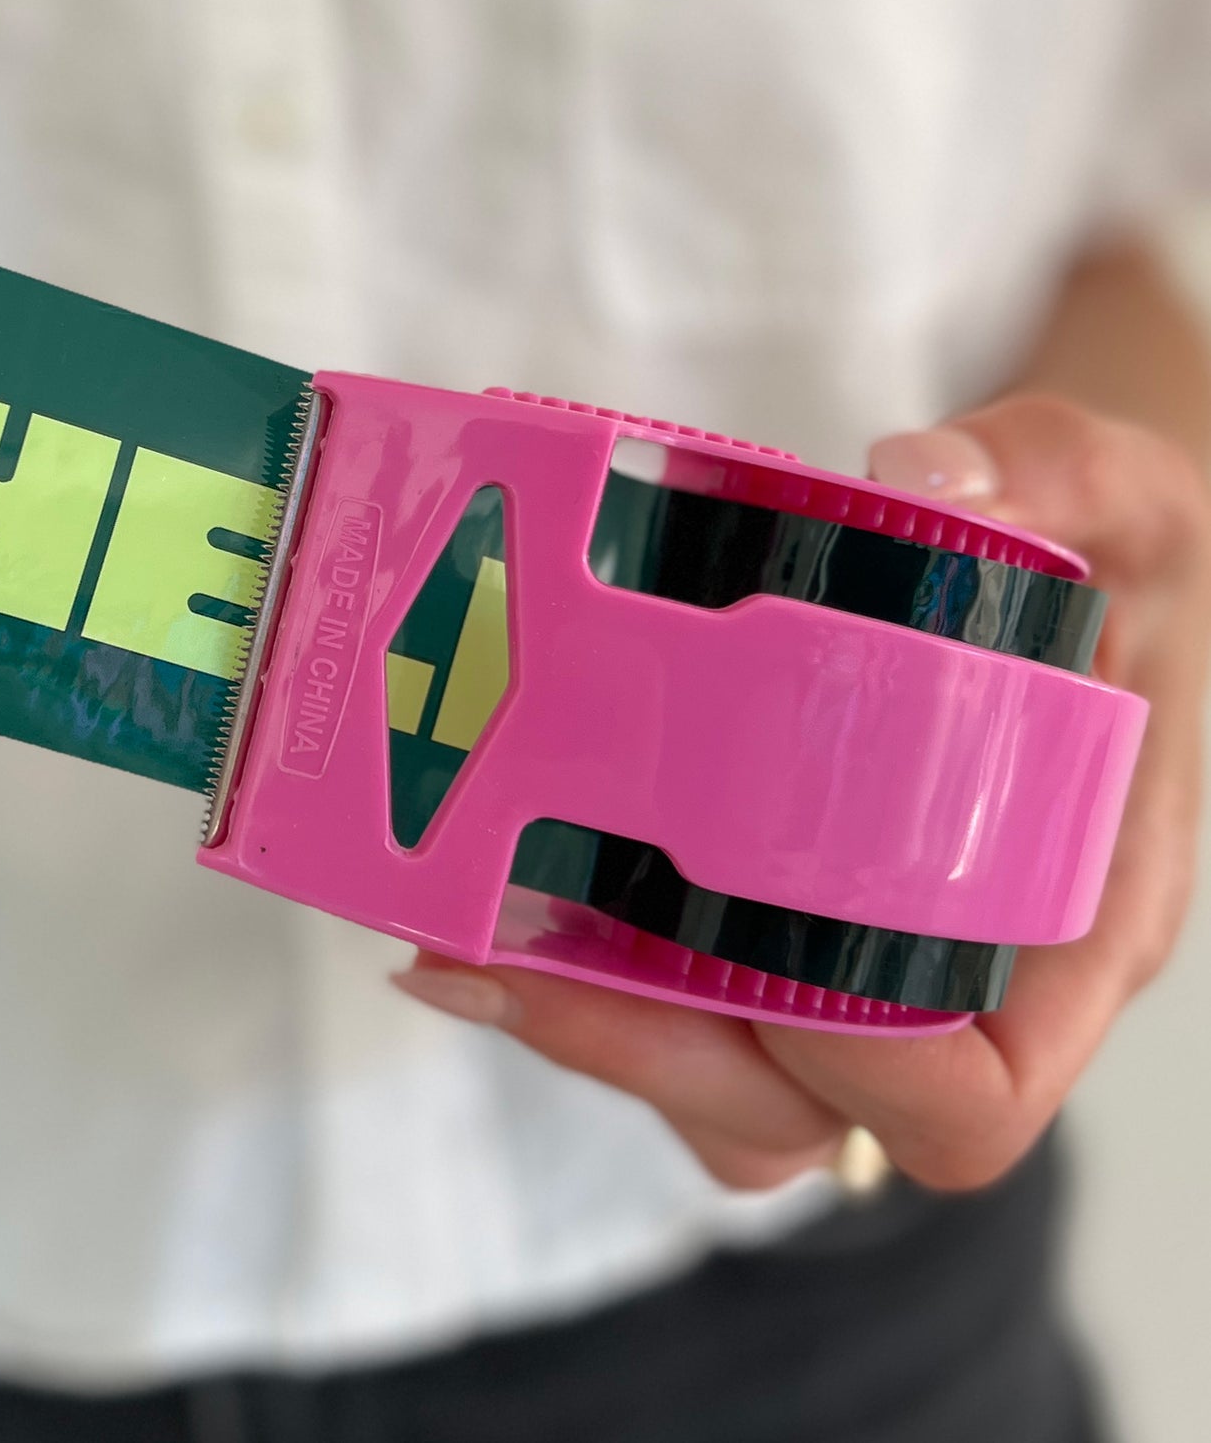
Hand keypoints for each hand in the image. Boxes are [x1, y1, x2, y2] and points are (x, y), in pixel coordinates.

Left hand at [393, 394, 1210, 1190]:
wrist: (1060, 555)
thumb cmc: (1116, 566)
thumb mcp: (1125, 501)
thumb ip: (1052, 475)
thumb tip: (919, 475)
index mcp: (1066, 926)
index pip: (975, 1092)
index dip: (862, 1075)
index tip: (750, 956)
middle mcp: (949, 975)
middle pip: (798, 1109)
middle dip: (647, 1048)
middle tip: (504, 949)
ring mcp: (845, 955)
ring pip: (708, 1077)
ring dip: (583, 1019)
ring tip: (459, 927)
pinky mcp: (761, 912)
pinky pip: (669, 1001)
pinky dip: (576, 960)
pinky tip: (482, 873)